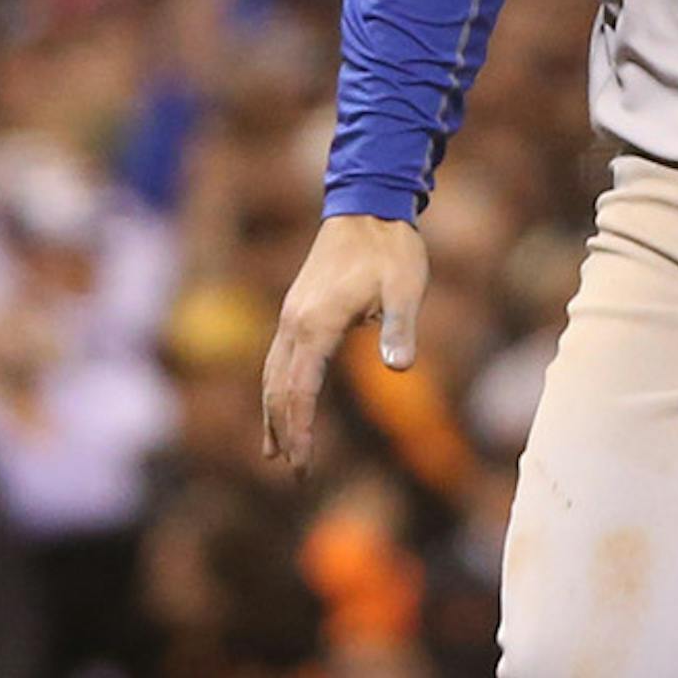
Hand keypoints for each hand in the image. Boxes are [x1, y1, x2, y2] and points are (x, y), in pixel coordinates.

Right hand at [261, 214, 428, 474]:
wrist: (369, 205)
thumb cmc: (391, 249)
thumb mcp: (405, 287)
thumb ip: (400, 328)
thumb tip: (400, 368)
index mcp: (318, 324)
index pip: (300, 391)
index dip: (300, 431)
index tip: (303, 467)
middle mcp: (295, 323)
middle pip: (279, 389)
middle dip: (284, 432)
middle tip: (295, 471)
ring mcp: (292, 315)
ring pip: (272, 375)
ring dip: (273, 414)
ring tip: (274, 452)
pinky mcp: (297, 308)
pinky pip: (278, 358)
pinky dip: (276, 388)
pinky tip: (282, 401)